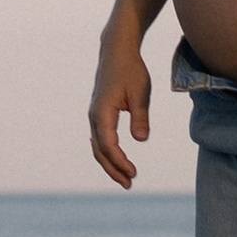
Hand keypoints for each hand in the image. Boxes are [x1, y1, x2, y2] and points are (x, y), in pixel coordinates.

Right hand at [88, 37, 152, 189]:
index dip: (120, 162)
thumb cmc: (131, 71)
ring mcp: (95, 116)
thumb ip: (140, 117)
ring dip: (110, 164)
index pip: (109, 145)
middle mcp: (94, 116)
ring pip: (98, 147)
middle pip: (99, 151)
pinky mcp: (99, 114)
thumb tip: (141, 139)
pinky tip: (119, 161)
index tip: (134, 173)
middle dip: (113, 170)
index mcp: (102, 112)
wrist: (116, 52)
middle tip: (129, 184)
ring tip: (126, 178)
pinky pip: (100, 139)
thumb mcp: (140, 93)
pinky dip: (108, 153)